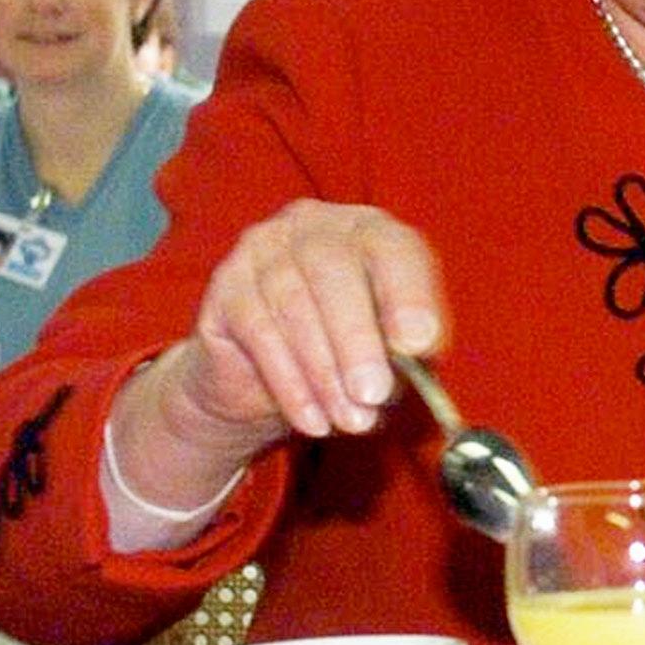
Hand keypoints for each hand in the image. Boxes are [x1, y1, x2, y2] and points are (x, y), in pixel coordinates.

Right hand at [112, 201, 447, 510]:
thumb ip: (406, 347)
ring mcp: (262, 248)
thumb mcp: (388, 352)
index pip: (392, 247)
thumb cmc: (344, 355)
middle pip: (334, 272)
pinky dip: (290, 383)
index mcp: (368, 229)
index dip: (407, 293)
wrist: (263, 381)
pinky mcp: (226, 285)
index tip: (418, 343)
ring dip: (325, 372)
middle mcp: (314, 225)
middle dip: (358, 341)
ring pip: (293, 305)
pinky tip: (312, 419)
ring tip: (349, 419)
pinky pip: (258, 332)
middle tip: (374, 395)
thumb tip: (415, 349)